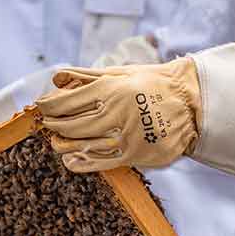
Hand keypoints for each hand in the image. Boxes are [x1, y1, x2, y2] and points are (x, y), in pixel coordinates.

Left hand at [35, 57, 201, 171]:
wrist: (191, 103)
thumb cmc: (153, 83)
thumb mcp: (121, 73)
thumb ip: (87, 76)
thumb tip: (55, 78)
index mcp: (110, 89)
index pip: (65, 102)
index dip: (47, 107)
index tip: (42, 107)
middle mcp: (116, 113)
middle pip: (69, 126)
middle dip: (52, 125)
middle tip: (48, 124)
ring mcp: (125, 136)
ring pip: (81, 145)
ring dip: (63, 144)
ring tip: (57, 141)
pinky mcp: (134, 154)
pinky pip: (100, 162)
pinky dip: (81, 162)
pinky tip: (71, 158)